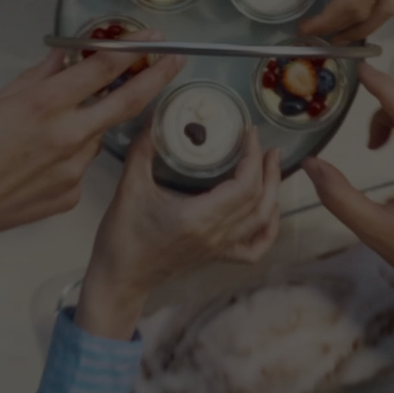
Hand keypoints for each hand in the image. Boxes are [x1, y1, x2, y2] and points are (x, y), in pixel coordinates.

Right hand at [0, 42, 185, 296]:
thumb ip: (40, 78)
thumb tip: (67, 57)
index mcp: (45, 104)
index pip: (103, 68)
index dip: (133, 49)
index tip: (153, 37)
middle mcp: (68, 135)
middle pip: (127, 102)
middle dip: (157, 78)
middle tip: (175, 61)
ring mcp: (74, 170)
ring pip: (98, 136)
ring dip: (92, 123)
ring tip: (54, 129)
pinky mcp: (72, 196)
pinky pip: (81, 166)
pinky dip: (71, 156)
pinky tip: (40, 162)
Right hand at [78, 126, 284, 339]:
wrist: (120, 278)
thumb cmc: (122, 236)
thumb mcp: (129, 187)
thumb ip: (143, 149)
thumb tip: (153, 114)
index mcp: (199, 218)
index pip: (244, 185)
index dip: (253, 157)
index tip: (249, 134)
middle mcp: (215, 235)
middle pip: (259, 200)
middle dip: (266, 169)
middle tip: (263, 144)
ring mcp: (219, 248)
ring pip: (262, 220)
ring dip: (273, 191)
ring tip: (271, 166)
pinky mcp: (216, 256)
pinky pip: (254, 248)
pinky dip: (269, 228)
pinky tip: (270, 210)